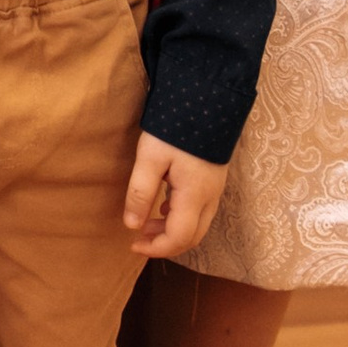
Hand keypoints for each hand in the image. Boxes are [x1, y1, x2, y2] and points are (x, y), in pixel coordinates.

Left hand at [123, 130, 227, 261]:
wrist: (208, 98)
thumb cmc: (176, 128)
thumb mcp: (151, 157)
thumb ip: (140, 192)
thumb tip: (132, 225)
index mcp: (194, 197)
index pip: (178, 238)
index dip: (156, 248)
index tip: (133, 244)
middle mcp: (210, 198)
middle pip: (192, 237)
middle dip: (165, 243)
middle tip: (139, 237)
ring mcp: (215, 189)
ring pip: (198, 225)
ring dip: (173, 230)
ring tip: (148, 222)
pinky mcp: (214, 179)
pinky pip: (201, 211)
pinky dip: (181, 217)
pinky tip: (165, 205)